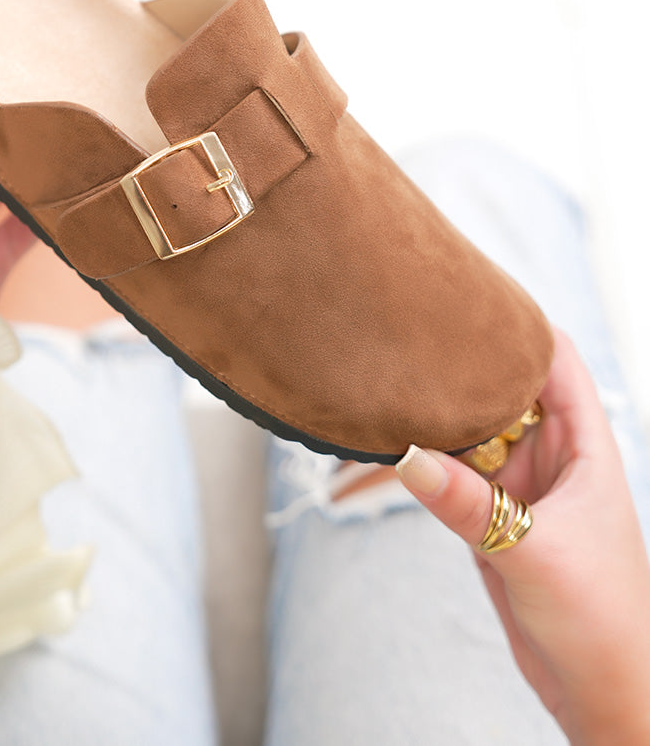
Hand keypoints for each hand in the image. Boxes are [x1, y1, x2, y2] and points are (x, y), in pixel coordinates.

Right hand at [396, 331, 649, 745]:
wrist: (600, 690)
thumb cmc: (602, 618)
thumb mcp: (534, 552)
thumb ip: (469, 506)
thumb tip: (407, 458)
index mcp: (585, 446)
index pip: (557, 362)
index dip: (521, 324)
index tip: (472, 292)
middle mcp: (550, 458)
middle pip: (502, 391)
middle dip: (462, 367)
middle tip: (410, 335)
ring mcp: (517, 489)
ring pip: (469, 435)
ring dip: (433, 419)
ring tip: (386, 388)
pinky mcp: (491, 521)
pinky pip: (448, 479)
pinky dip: (418, 467)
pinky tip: (381, 456)